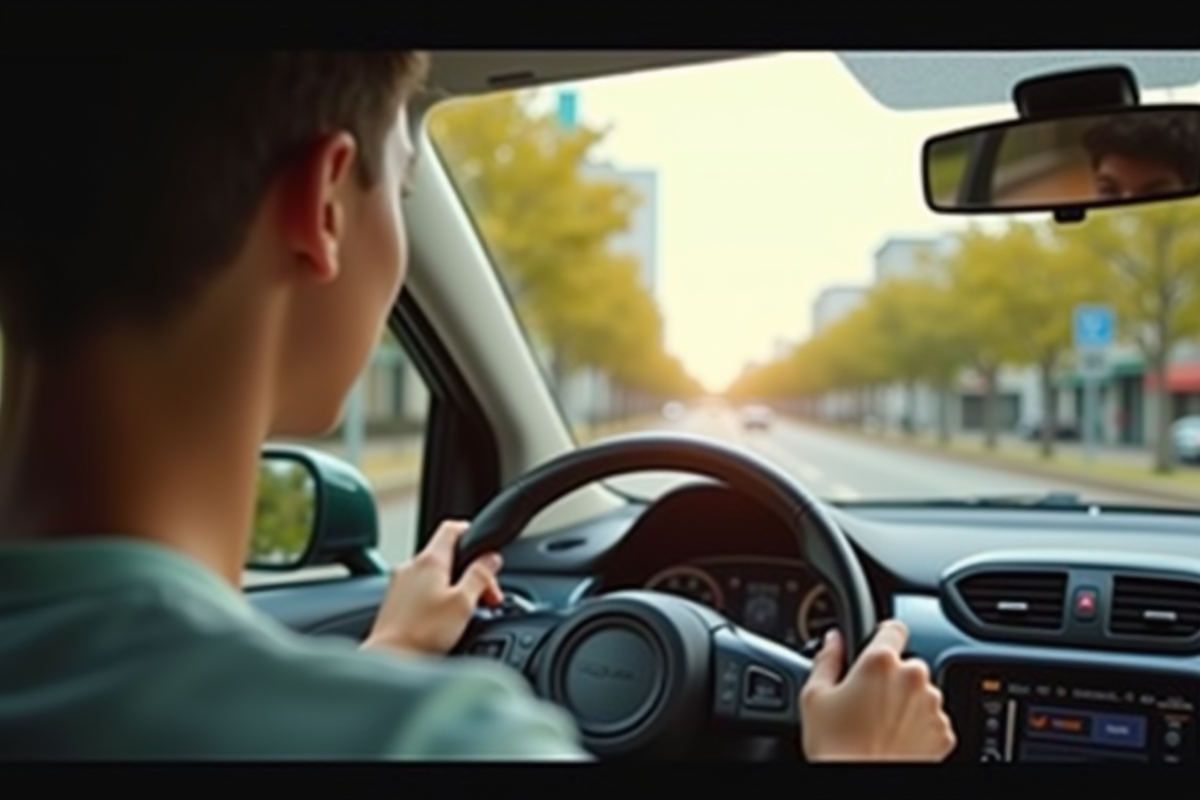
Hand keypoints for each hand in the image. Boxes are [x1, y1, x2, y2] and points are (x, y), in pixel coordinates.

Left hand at [362, 520, 503, 655]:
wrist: (388, 660)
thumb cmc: (422, 634)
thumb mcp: (463, 603)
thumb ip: (479, 576)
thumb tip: (491, 558)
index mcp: (429, 560)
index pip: (452, 529)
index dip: (471, 533)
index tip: (484, 550)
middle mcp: (410, 567)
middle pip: (446, 555)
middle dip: (469, 572)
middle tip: (486, 596)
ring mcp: (399, 584)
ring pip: (433, 575)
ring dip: (453, 587)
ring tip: (465, 611)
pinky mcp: (394, 603)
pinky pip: (420, 590)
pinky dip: (436, 598)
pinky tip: (443, 620)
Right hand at [799, 620, 955, 760]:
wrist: (863, 784)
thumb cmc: (836, 747)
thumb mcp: (815, 696)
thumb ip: (826, 659)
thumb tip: (833, 640)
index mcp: (881, 662)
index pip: (893, 628)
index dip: (882, 637)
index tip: (874, 649)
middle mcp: (913, 678)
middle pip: (906, 663)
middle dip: (890, 677)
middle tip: (866, 700)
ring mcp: (932, 706)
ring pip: (920, 691)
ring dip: (906, 700)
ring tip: (880, 724)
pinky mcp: (944, 732)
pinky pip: (932, 718)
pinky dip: (918, 724)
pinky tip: (895, 738)